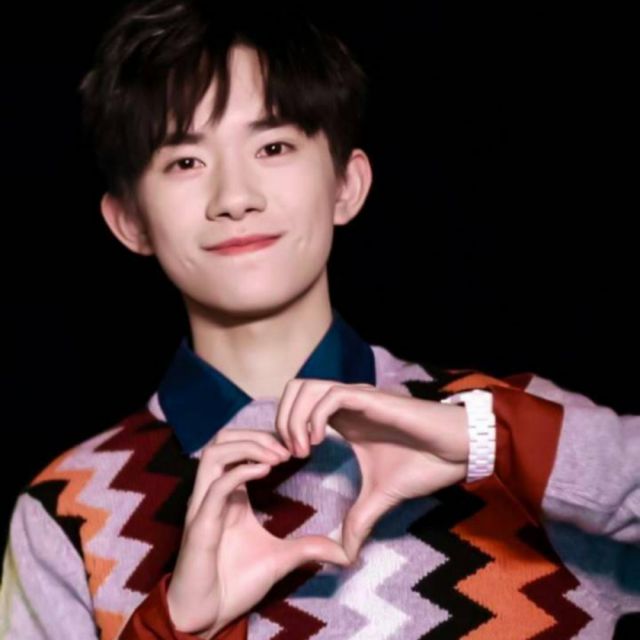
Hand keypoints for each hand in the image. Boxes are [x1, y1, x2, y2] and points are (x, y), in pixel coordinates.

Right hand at [167, 428, 349, 637]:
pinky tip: (266, 471)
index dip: (265, 438)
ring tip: (278, 456)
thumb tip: (345, 552)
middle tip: (288, 448)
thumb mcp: (281, 558)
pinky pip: (215, 487)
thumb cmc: (236, 583)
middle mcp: (213, 493)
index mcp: (228, 493)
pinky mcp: (200, 525)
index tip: (295, 448)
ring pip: (214, 453)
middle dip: (256, 434)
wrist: (209, 616)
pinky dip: (240, 472)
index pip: (237, 445)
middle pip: (223, 439)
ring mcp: (204, 506)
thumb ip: (309, 547)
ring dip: (248, 446)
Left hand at [275, 380, 468, 561]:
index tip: (286, 463)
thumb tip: (344, 555)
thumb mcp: (380, 497)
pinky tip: (317, 444)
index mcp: (342, 418)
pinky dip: (315, 417)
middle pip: (293, 389)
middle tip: (288, 456)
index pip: (295, 406)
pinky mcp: (372, 399)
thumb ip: (358, 520)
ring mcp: (357, 397)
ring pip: (306, 387)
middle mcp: (345, 403)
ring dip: (294, 419)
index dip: (282, 430)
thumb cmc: (422, 463)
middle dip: (280, 420)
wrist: (456, 453)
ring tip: (301, 451)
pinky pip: (332, 396)